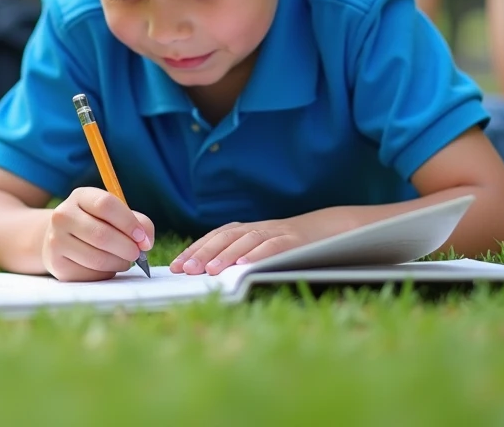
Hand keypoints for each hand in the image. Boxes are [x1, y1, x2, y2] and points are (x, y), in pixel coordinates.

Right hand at [41, 187, 154, 281]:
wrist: (60, 239)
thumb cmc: (96, 224)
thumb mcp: (115, 214)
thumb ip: (138, 222)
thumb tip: (146, 242)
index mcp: (80, 197)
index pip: (105, 204)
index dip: (128, 222)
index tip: (142, 238)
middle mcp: (63, 216)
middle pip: (101, 235)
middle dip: (127, 248)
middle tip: (137, 254)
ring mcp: (56, 241)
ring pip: (97, 258)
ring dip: (119, 263)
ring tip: (124, 260)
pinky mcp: (57, 264)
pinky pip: (91, 274)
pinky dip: (106, 273)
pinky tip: (107, 266)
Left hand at [170, 213, 341, 275]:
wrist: (328, 228)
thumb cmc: (288, 245)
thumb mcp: (260, 247)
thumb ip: (237, 257)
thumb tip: (204, 276)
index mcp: (245, 230)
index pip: (213, 237)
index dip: (193, 250)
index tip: (175, 266)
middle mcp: (256, 228)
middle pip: (224, 238)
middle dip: (203, 253)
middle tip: (186, 270)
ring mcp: (276, 232)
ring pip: (246, 241)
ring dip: (226, 255)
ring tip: (211, 271)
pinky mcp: (294, 240)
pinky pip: (274, 247)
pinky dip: (258, 255)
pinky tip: (245, 266)